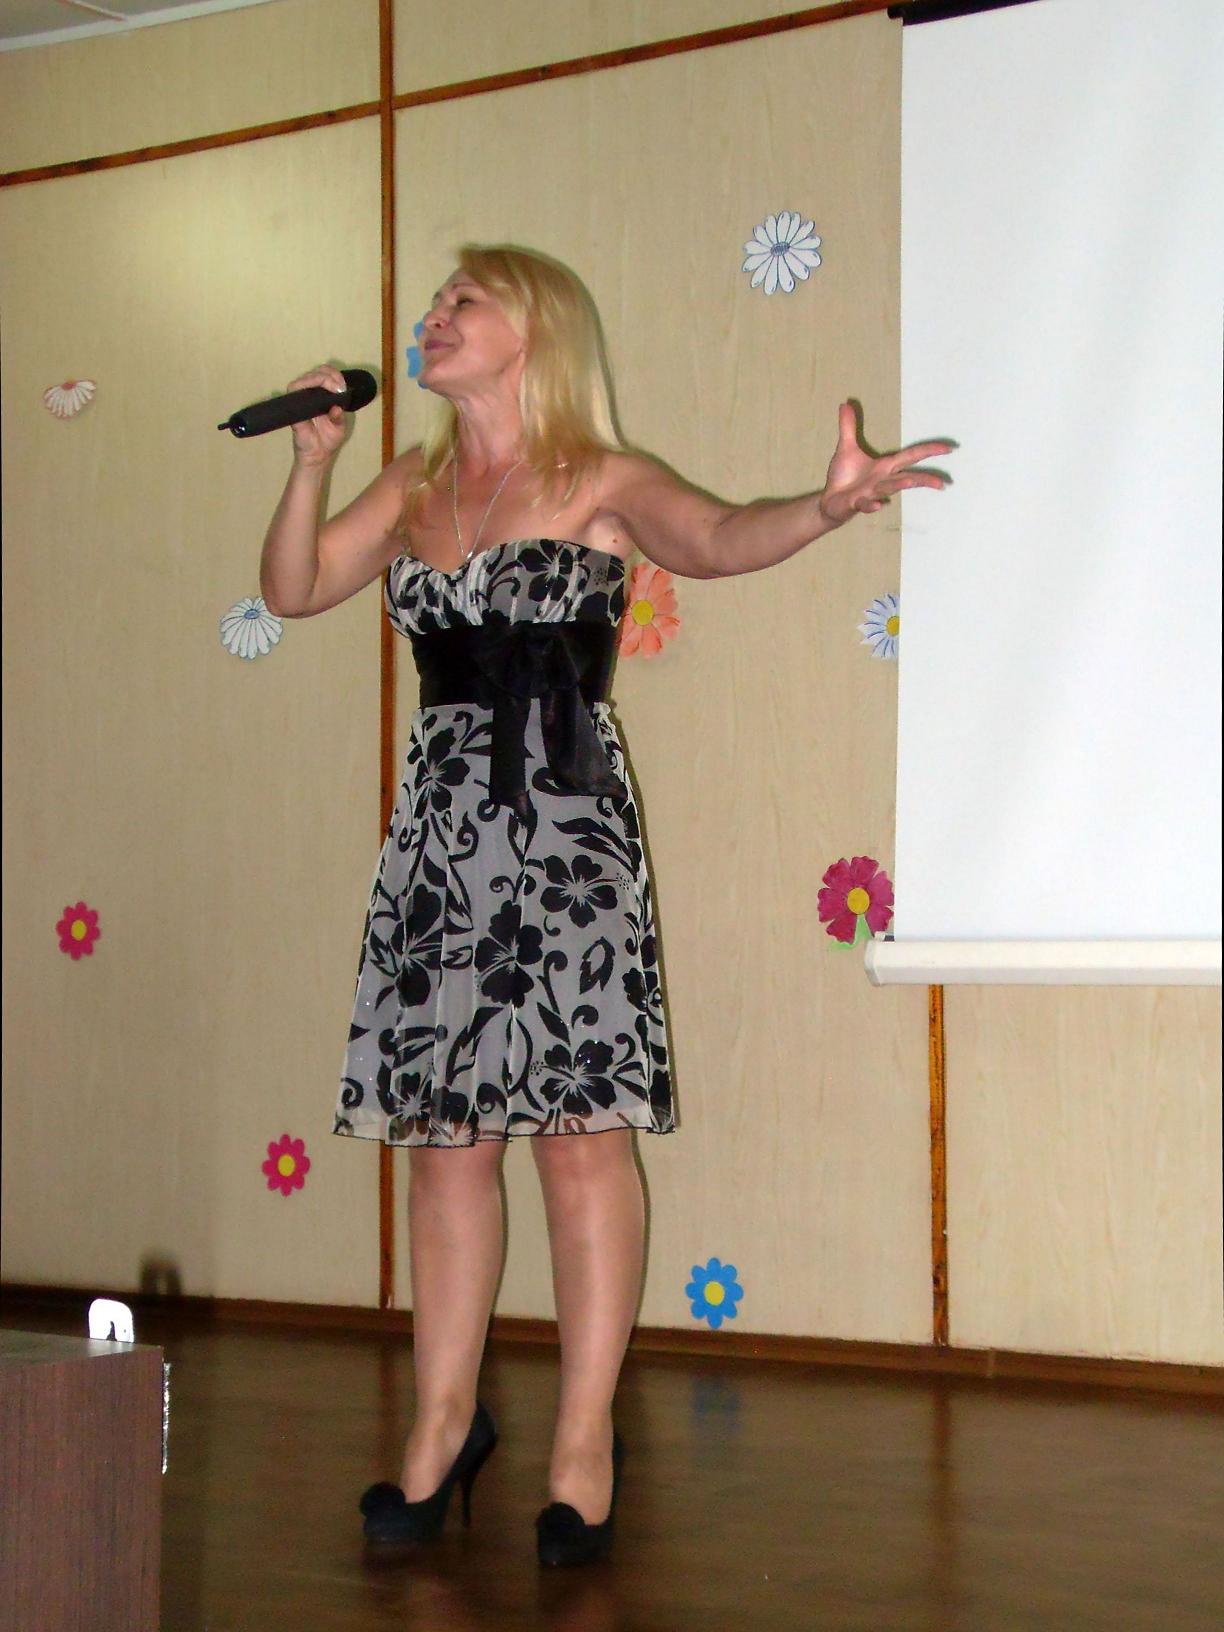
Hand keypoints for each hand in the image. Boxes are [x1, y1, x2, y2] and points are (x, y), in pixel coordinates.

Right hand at [287, 364, 349, 466]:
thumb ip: (339, 417)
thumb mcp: (339, 427)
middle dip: (330, 375)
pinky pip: (294, 389)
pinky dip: (305, 386)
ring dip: (320, 378)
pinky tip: (317, 393)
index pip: (327, 375)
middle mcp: (312, 394)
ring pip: (307, 377)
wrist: (316, 455)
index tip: (343, 387)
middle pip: (318, 371)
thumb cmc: (327, 439)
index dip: (335, 376)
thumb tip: (336, 408)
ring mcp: (301, 398)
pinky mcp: (292, 404)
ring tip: (333, 388)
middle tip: (339, 387)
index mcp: (324, 396)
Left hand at [818, 402, 954, 525]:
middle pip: (908, 476)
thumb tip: (845, 404)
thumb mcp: (846, 448)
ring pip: (889, 488)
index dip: (929, 451)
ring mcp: (870, 492)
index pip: (911, 456)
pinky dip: (871, 505)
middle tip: (942, 482)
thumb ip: (848, 427)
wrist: (828, 501)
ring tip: (911, 481)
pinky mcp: (856, 503)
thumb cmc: (843, 477)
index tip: (948, 448)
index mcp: (885, 466)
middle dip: (924, 478)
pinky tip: (877, 505)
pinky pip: (865, 504)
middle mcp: (882, 480)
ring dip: (899, 484)